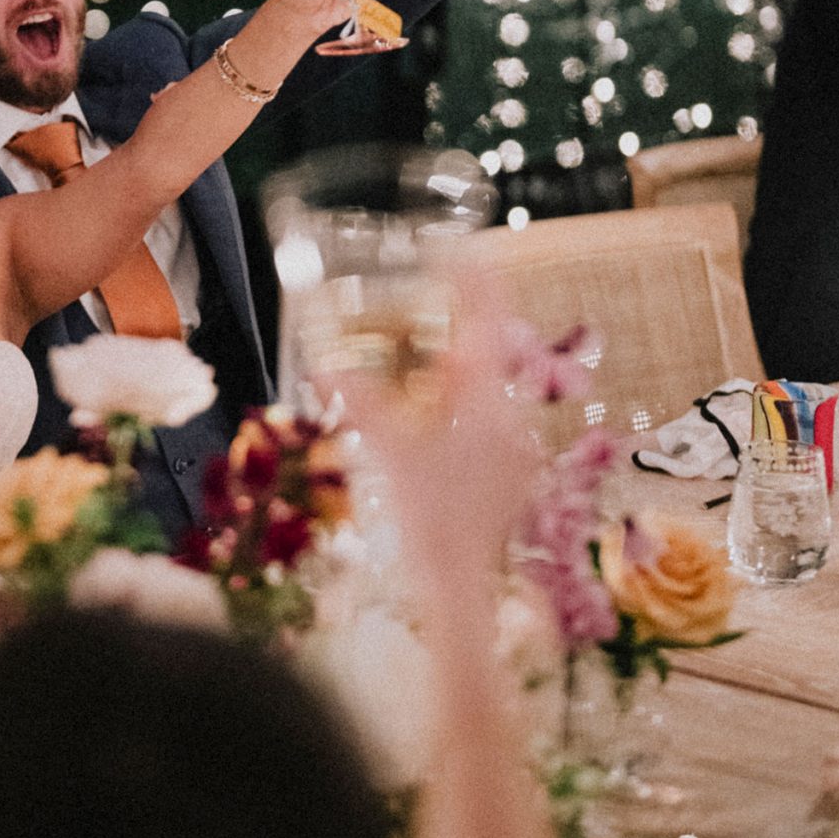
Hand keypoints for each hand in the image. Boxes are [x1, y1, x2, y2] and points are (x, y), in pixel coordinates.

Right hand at [339, 297, 537, 600]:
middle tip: (428, 304)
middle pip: (488, 354)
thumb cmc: (430, 519)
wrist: (458, 587)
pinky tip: (428, 418)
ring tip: (419, 361)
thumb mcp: (390, 452)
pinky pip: (483, 421)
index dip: (478, 283)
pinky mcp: (505, 475)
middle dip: (459, 327)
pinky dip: (456, 406)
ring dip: (455, 370)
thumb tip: (325, 364)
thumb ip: (361, 401)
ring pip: (486, 390)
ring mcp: (513, 450)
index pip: (490, 324)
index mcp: (488, 403)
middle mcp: (511, 419)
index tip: (464, 251)